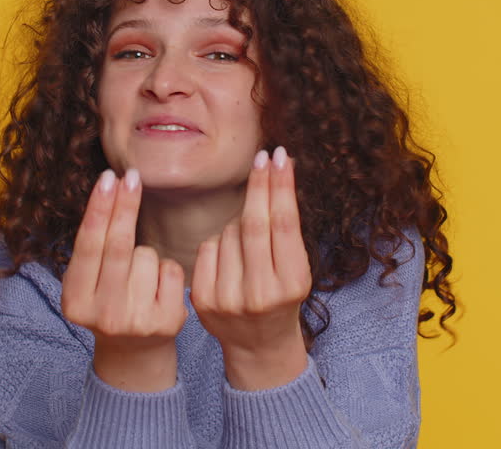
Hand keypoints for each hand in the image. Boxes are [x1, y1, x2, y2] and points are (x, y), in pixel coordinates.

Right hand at [61, 168, 187, 354]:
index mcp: (76, 302)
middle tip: (131, 176)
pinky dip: (167, 270)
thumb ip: (93, 246)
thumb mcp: (88, 282)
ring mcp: (136, 321)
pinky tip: (158, 289)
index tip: (107, 177)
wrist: (134, 352)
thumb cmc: (108, 301)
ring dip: (147, 254)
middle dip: (125, 206)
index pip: (88, 245)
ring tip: (139, 279)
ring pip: (147, 255)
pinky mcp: (166, 323)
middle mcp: (103, 315)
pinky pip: (171, 270)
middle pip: (118, 246)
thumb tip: (110, 186)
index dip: (99, 208)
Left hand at [191, 146, 312, 360]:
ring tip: (249, 246)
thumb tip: (277, 169)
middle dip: (259, 186)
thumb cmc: (282, 295)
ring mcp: (229, 299)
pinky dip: (219, 243)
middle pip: (254, 225)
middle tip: (262, 157)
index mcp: (291, 284)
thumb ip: (285, 231)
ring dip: (238, 224)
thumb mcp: (296, 269)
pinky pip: (208, 248)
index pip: (283, 223)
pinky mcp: (203, 300)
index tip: (279, 157)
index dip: (280, 186)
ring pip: (228, 233)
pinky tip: (229, 259)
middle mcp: (261, 294)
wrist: (259, 344)